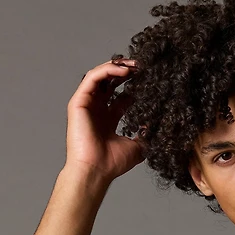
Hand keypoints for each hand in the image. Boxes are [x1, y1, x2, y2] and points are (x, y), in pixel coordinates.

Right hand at [64, 59, 145, 183]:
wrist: (96, 170)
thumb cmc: (112, 163)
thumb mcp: (137, 147)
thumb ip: (145, 135)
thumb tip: (155, 124)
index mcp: (108, 119)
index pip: (121, 96)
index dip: (134, 86)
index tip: (149, 81)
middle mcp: (97, 110)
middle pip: (110, 82)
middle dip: (126, 72)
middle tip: (142, 67)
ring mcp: (87, 104)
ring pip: (100, 76)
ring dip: (117, 67)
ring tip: (134, 65)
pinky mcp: (79, 101)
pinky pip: (93, 78)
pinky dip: (107, 70)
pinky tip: (124, 71)